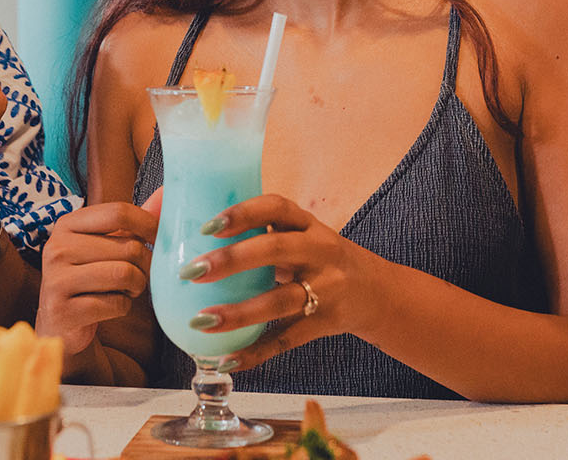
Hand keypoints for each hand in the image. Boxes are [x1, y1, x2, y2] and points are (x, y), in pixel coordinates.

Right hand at [36, 190, 161, 361]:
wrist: (59, 324)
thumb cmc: (89, 278)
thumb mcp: (105, 244)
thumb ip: (132, 221)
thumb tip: (166, 195)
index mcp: (66, 225)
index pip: (118, 212)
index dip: (148, 224)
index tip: (159, 238)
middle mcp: (56, 248)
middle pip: (128, 246)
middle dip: (144, 265)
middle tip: (136, 274)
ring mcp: (56, 280)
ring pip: (125, 274)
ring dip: (136, 286)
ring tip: (126, 289)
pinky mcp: (63, 311)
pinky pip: (116, 303)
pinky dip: (123, 307)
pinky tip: (110, 306)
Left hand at [180, 194, 379, 372]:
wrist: (376, 292)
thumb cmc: (320, 259)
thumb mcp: (302, 236)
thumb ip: (263, 233)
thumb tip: (192, 231)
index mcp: (308, 225)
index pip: (277, 207)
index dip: (243, 213)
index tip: (208, 226)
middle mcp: (320, 252)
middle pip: (276, 250)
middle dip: (233, 260)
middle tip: (193, 271)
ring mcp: (326, 289)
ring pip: (280, 301)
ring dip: (239, 313)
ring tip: (201, 321)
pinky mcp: (325, 323)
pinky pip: (286, 340)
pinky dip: (254, 352)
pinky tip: (226, 360)